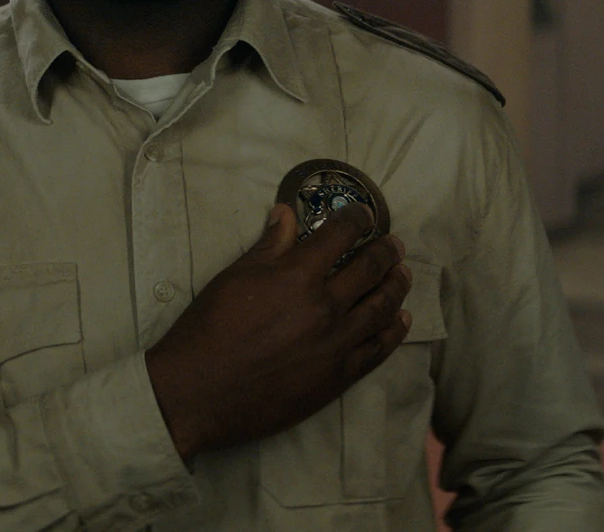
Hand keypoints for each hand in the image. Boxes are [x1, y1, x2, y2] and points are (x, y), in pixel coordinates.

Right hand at [145, 202, 411, 460]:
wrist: (201, 390)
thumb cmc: (210, 326)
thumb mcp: (236, 276)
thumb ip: (269, 245)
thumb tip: (286, 213)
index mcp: (297, 275)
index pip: (340, 236)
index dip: (357, 219)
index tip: (364, 215)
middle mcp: (324, 307)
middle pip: (369, 270)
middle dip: (385, 251)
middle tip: (394, 243)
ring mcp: (335, 344)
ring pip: (381, 309)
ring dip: (396, 286)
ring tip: (402, 274)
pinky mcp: (338, 377)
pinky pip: (378, 350)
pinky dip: (394, 331)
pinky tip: (401, 320)